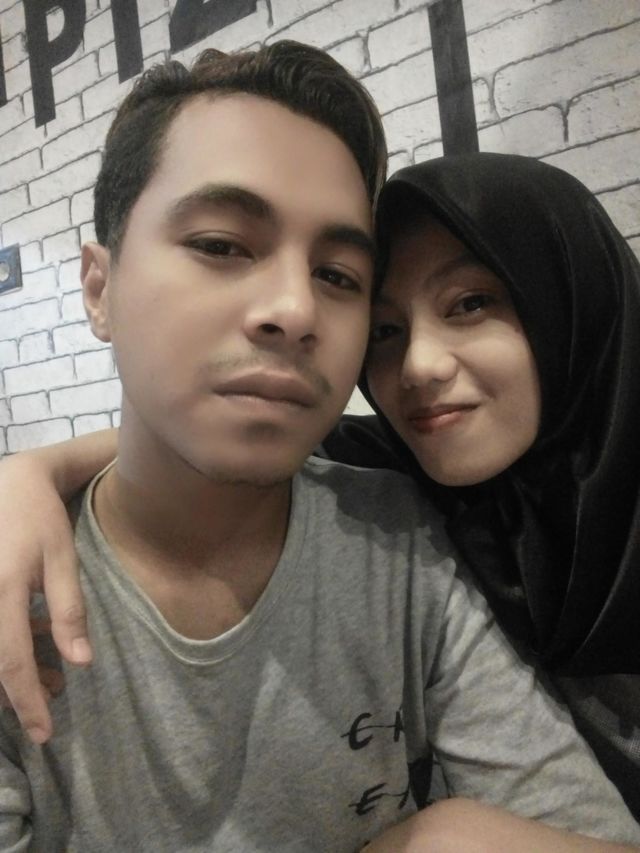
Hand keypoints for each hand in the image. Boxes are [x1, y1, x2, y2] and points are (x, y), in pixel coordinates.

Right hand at [0, 452, 90, 742]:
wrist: (8, 484)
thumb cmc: (40, 519)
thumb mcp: (63, 560)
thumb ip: (69, 610)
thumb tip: (80, 662)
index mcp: (3, 589)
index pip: (11, 660)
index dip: (26, 701)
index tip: (44, 733)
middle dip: (18, 694)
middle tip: (49, 703)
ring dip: (10, 673)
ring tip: (47, 678)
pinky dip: (6, 649)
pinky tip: (31, 646)